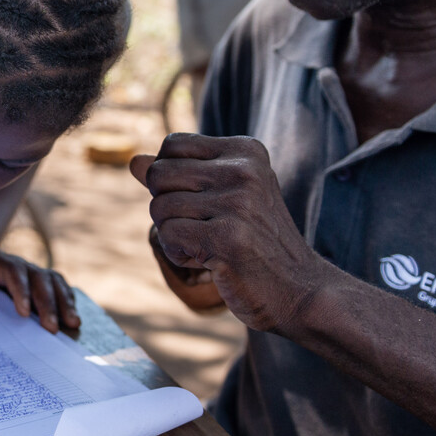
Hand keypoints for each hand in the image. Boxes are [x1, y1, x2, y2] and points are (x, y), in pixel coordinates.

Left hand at [0, 246, 79, 335]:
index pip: (12, 271)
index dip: (21, 290)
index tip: (23, 313)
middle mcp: (15, 263)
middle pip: (38, 278)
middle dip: (48, 303)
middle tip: (52, 329)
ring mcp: (28, 272)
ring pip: (52, 281)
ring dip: (64, 301)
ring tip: (74, 324)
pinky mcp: (34, 281)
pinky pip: (56, 286)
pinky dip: (67, 300)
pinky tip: (73, 320)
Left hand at [131, 133, 331, 333]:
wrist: (301, 291)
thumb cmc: (257, 243)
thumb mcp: (224, 198)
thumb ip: (178, 176)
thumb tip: (134, 161)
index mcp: (246, 151)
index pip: (172, 144)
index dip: (168, 177)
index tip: (197, 201)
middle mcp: (243, 170)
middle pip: (158, 174)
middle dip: (165, 206)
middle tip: (199, 227)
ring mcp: (236, 203)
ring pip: (159, 208)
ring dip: (172, 235)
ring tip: (208, 246)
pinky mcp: (226, 238)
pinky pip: (167, 236)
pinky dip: (178, 254)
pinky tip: (208, 261)